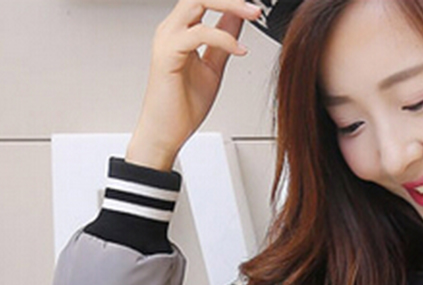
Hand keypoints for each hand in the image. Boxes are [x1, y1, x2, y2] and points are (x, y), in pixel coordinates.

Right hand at [126, 1, 265, 170]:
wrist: (166, 133)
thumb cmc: (182, 107)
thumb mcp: (213, 67)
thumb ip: (224, 42)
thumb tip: (238, 21)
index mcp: (181, 30)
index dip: (230, 1)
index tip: (256, 8)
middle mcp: (172, 29)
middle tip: (257, 8)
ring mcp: (168, 39)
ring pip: (196, 2)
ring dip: (229, 4)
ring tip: (253, 14)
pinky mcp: (167, 55)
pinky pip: (198, 34)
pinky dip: (223, 39)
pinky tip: (240, 51)